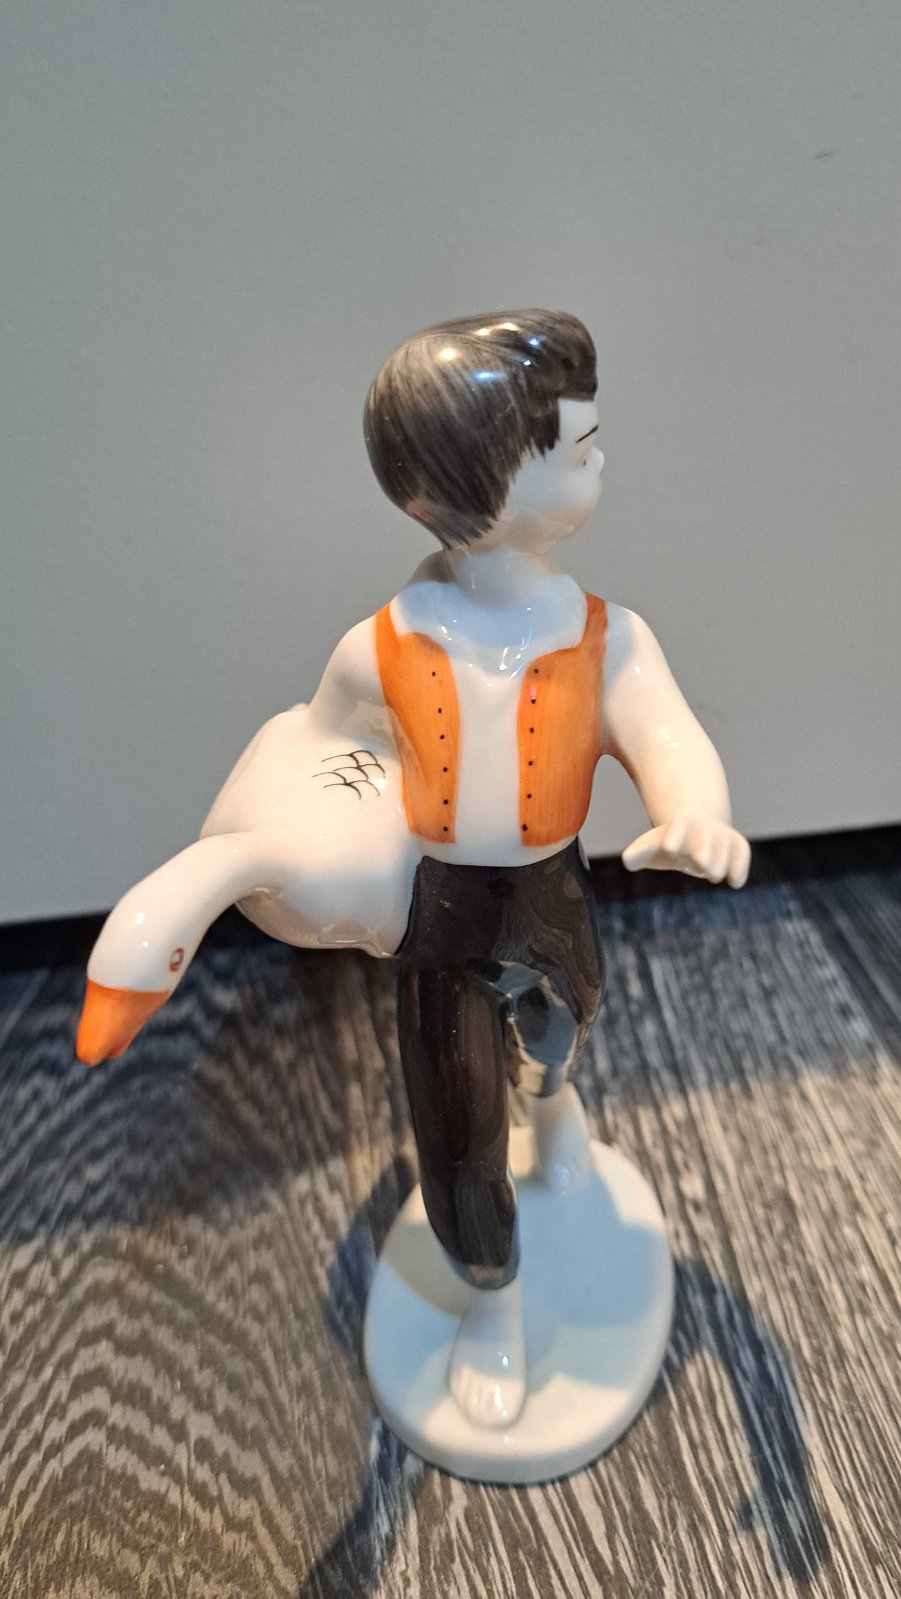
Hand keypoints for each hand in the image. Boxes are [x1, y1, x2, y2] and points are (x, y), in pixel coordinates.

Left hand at [622, 813, 750, 887]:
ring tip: (712, 873)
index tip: (669, 847)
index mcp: (680, 826)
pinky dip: (740, 868)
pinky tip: (734, 882)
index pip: (678, 828)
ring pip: (725, 850)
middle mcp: (703, 830)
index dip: (674, 836)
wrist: (697, 831)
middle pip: (705, 841)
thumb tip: (627, 860)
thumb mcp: (650, 848)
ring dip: (719, 864)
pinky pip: (742, 855)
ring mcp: (722, 837)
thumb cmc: (668, 844)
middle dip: (703, 851)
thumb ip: (638, 854)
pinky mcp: (738, 847)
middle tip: (701, 862)